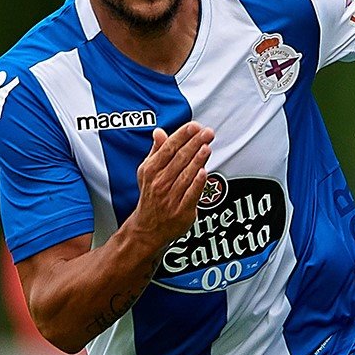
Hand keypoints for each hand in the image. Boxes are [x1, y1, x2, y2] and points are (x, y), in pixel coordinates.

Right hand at [132, 121, 213, 245]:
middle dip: (195, 143)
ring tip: (207, 147)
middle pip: (180, 159)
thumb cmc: (150, 196)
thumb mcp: (147, 172)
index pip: (168, 148)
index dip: (182, 136)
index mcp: (151, 170)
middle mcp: (160, 182)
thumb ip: (156, 151)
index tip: (194, 126)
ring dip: (198, 160)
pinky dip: (197, 183)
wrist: (147, 228)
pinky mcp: (181, 210)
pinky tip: (204, 172)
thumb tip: (159, 131)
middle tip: (207, 132)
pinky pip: (191, 194)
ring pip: (186, 174)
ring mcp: (170, 197)